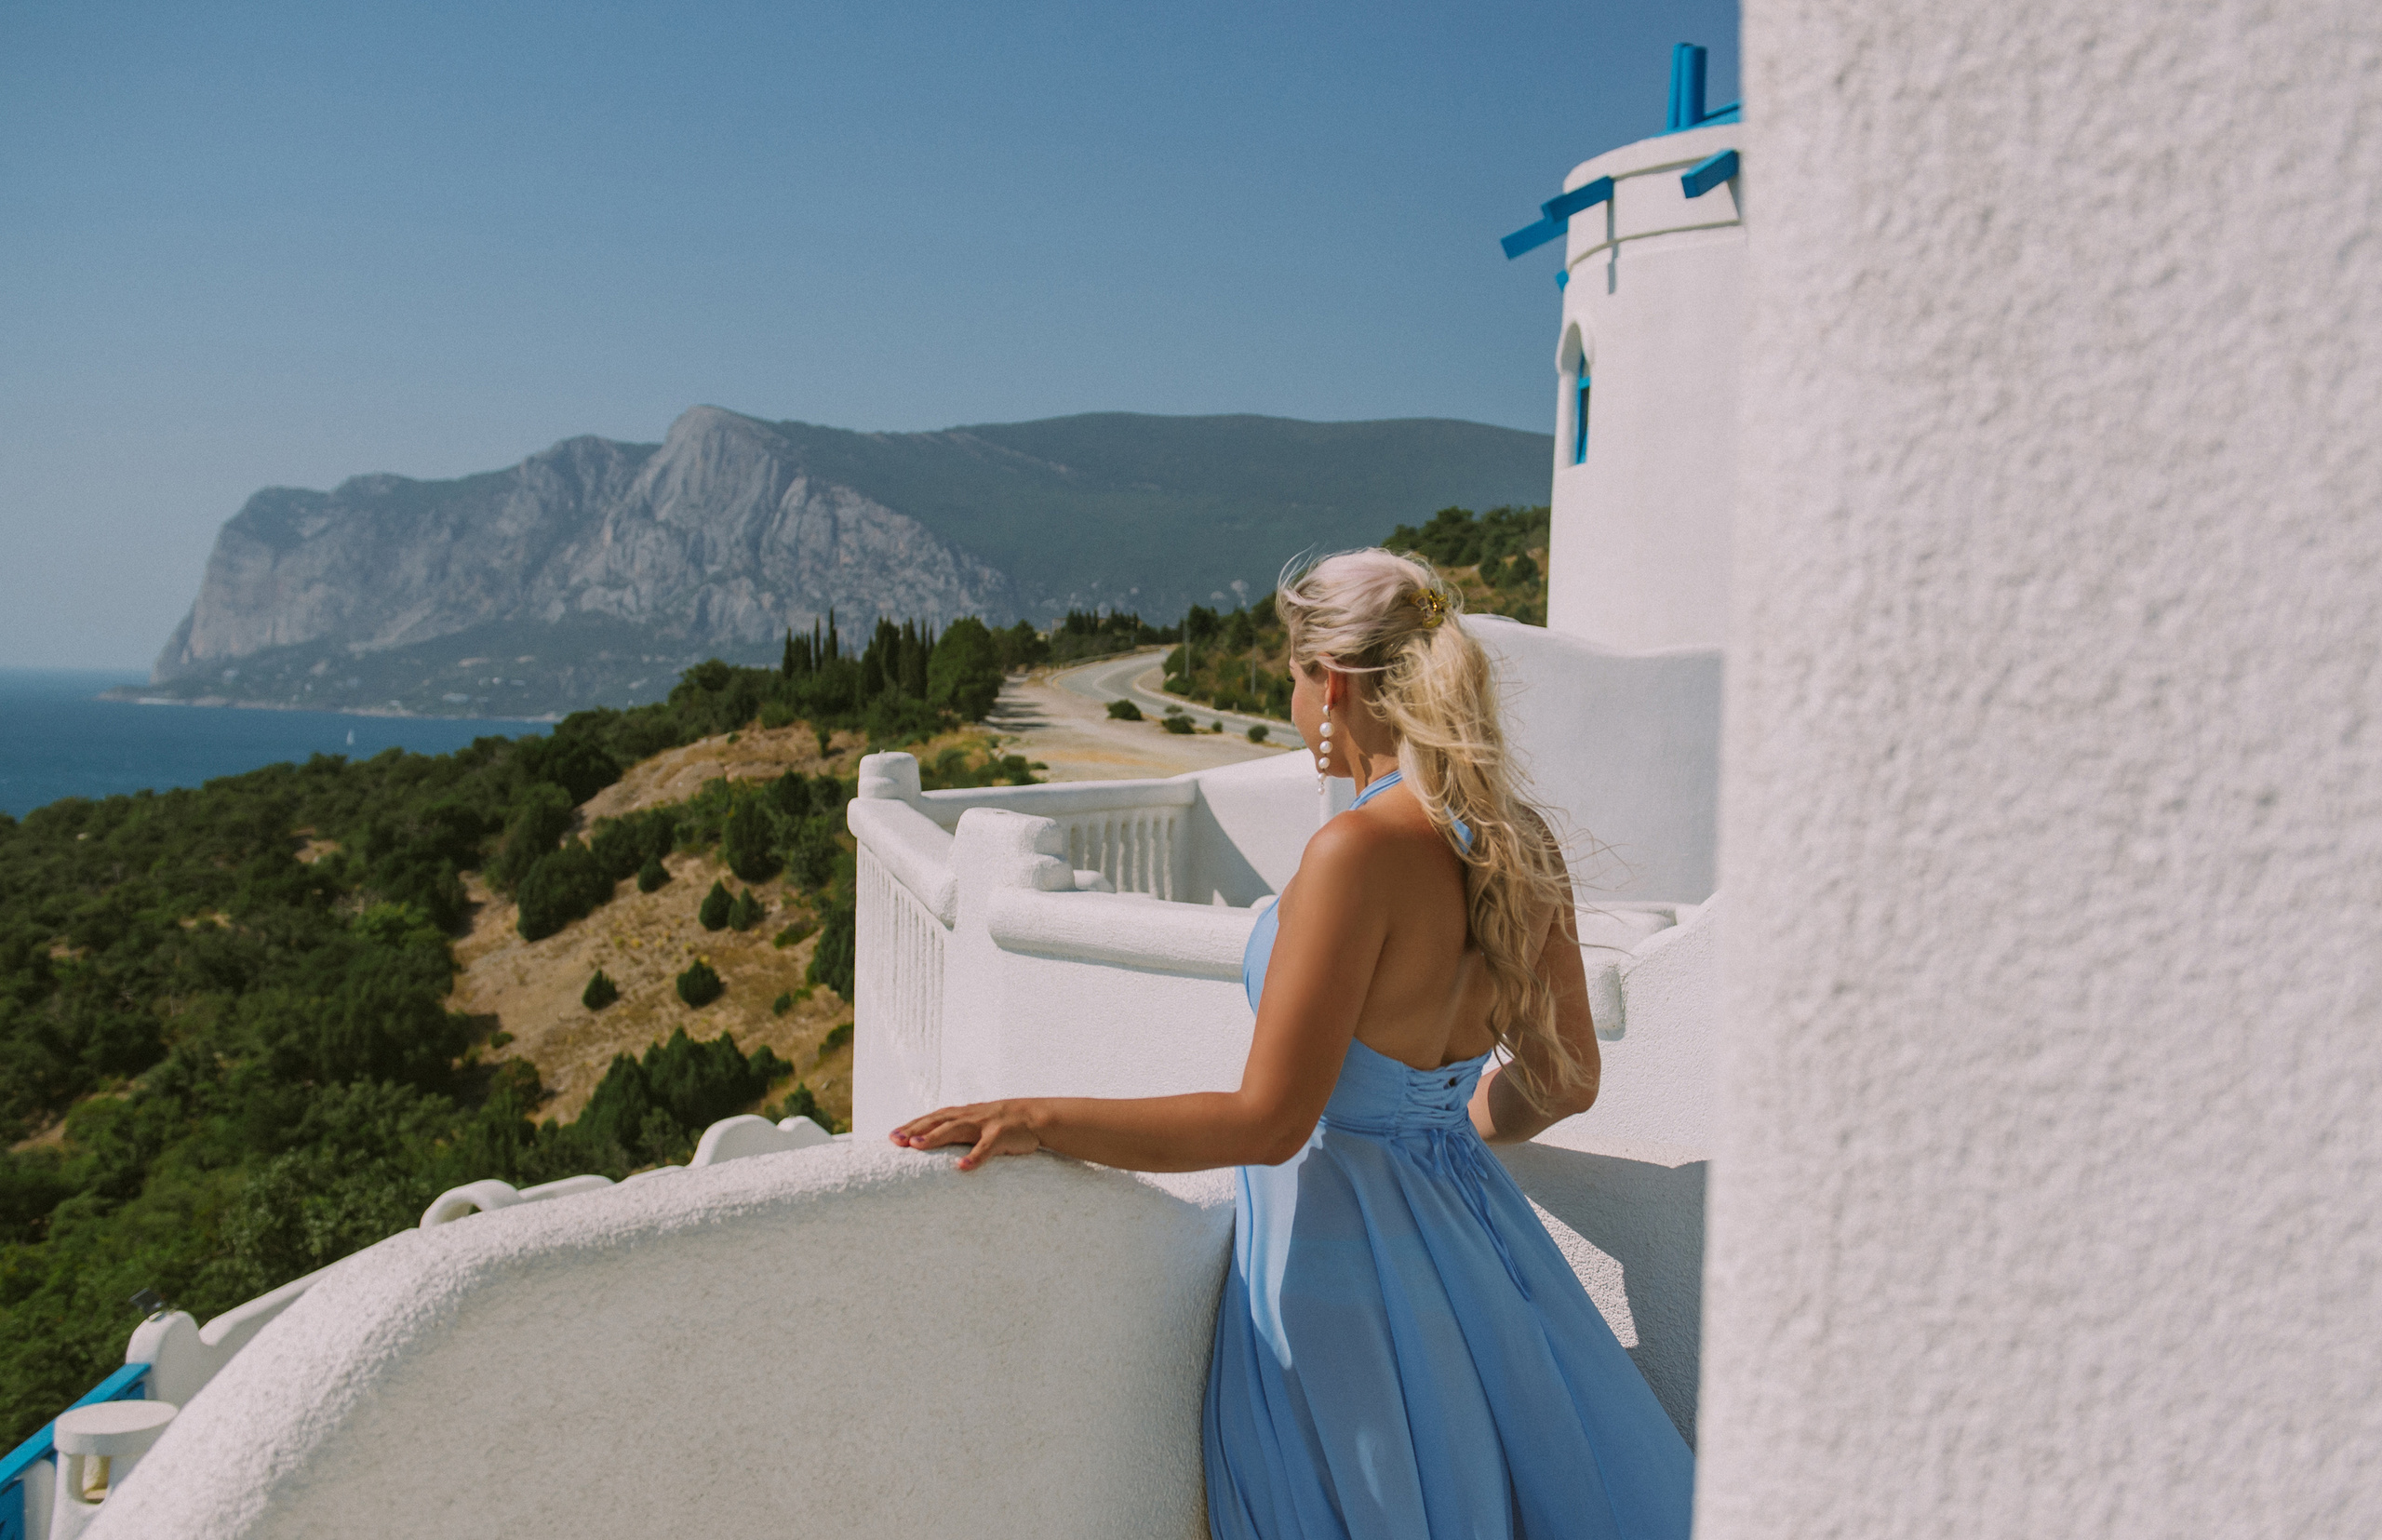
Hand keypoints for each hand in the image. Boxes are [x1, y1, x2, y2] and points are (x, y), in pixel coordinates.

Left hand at [890, 1100, 1044, 1170]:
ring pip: (955, 1130)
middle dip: (915, 1130)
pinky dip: (974, 1157)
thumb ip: (954, 1130)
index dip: (911, 1126)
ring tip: (917, 1145)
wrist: (1034, 1116)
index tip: (891, 1137)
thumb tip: (930, 1144)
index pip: (930, 1119)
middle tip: (895, 1141)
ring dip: (935, 1137)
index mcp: (960, 1114)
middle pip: (937, 1122)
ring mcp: (983, 1125)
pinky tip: (961, 1167)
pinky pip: (985, 1148)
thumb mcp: (974, 1123)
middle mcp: (968, 1116)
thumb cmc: (998, 1123)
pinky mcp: (1000, 1136)